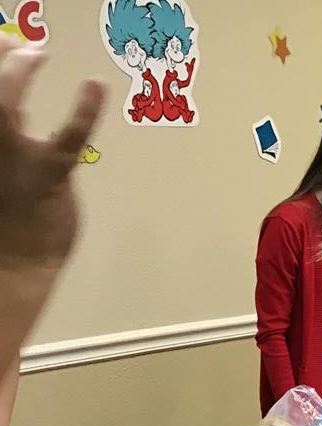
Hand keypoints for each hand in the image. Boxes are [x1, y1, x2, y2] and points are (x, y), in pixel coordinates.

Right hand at [0, 40, 105, 270]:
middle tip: (24, 48)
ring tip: (38, 54)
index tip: (8, 44)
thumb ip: (9, 139)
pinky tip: (94, 86)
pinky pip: (68, 138)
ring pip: (2, 102)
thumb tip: (21, 110)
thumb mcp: (3, 172)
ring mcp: (12, 160)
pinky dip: (84, 110)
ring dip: (18, 72)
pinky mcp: (47, 178)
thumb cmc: (10, 218)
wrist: (14, 266)